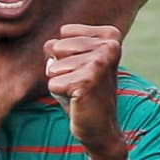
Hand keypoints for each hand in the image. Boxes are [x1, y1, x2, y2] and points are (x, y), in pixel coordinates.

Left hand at [45, 22, 126, 159]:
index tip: (84, 68)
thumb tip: (49, 44)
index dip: (65, 53)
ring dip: (60, 81)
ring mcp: (100, 63)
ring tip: (80, 90)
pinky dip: (59, 94)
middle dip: (60, 67)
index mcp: (110, 36)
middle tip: (80, 81)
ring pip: (53, 66)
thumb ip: (59, 46)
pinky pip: (53, 83)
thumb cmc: (84, 90)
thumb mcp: (73, 61)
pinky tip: (78, 99)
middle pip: (56, 46)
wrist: (101, 126)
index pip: (64, 32)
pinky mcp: (87, 82)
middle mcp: (109, 46)